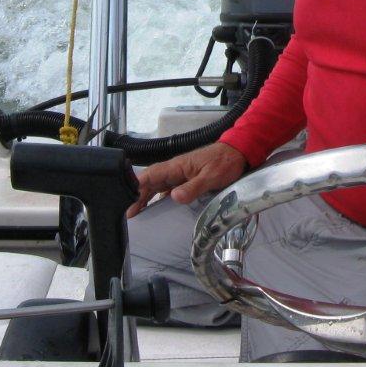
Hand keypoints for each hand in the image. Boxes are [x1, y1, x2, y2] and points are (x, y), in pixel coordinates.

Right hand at [125, 141, 246, 218]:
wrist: (238, 154)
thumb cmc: (224, 163)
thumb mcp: (211, 177)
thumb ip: (193, 187)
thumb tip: (173, 197)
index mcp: (177, 166)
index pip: (151, 174)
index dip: (137, 185)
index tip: (127, 198)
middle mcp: (175, 169)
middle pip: (151, 181)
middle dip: (138, 195)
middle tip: (129, 213)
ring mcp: (180, 174)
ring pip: (158, 185)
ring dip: (146, 197)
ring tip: (136, 212)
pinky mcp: (186, 179)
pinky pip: (168, 188)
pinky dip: (158, 197)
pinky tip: (155, 206)